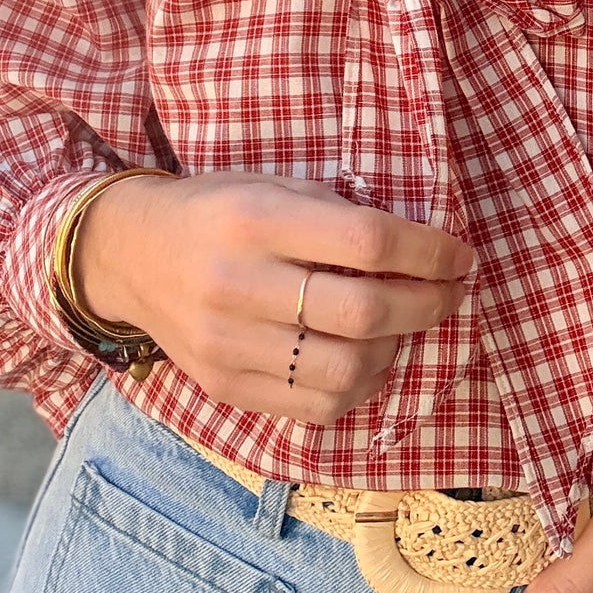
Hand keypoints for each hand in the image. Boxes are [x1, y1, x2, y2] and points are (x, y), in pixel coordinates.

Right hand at [73, 170, 475, 425]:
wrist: (131, 254)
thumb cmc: (219, 210)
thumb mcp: (275, 186)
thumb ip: (340, 216)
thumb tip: (424, 250)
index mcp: (257, 220)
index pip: (368, 243)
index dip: (430, 253)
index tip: (460, 256)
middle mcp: (240, 284)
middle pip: (365, 313)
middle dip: (428, 305)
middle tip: (450, 293)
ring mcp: (229, 344)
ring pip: (347, 371)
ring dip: (396, 350)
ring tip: (403, 326)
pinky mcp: (225, 386)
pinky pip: (315, 407)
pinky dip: (358, 387)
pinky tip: (365, 359)